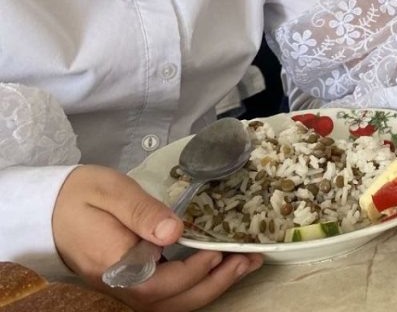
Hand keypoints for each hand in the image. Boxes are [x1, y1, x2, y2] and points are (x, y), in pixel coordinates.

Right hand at [53, 165, 261, 311]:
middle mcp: (119, 286)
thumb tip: (175, 232)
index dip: (193, 272)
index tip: (219, 252)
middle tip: (250, 260)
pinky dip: (195, 287)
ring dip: (211, 288)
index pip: (159, 284)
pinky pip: (165, 296)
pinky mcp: (129, 285)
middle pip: (171, 302)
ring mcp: (123, 290)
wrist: (50, 208)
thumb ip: (143, 212)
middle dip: (215, 284)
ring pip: (171, 304)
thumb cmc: (82, 195)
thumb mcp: (112, 192)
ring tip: (245, 265)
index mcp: (113, 265)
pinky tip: (218, 269)